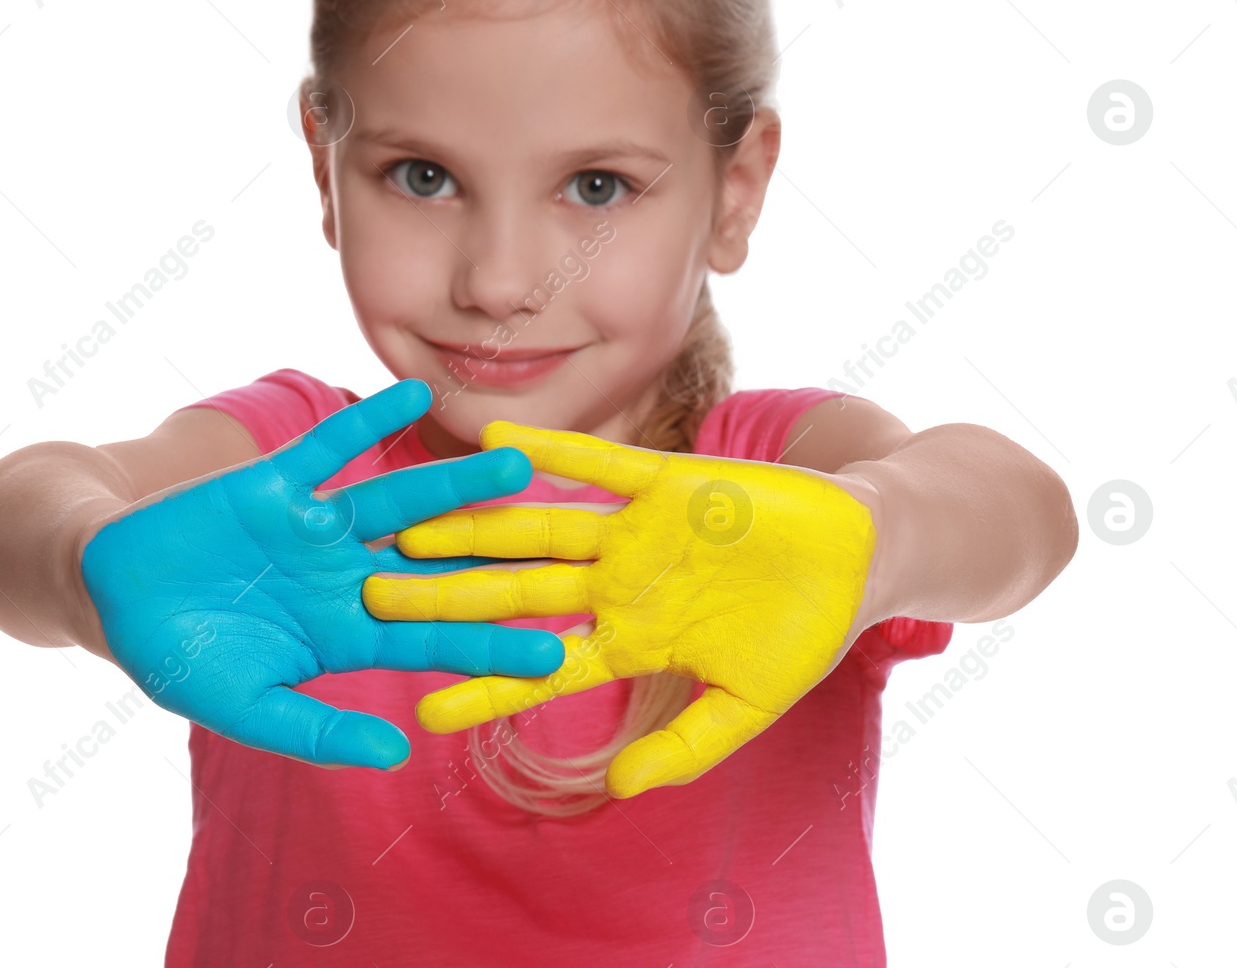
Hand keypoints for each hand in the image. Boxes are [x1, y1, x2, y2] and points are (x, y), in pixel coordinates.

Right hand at [78, 380, 565, 770]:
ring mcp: (317, 526)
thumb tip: (396, 751)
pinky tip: (414, 393)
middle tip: (569, 547)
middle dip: (498, 559)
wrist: (108, 592)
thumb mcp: (244, 706)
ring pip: (400, 500)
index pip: (432, 638)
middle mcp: (346, 576)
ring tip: (517, 460)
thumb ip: (315, 728)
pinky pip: (330, 445)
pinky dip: (366, 419)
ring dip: (456, 481)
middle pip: (436, 564)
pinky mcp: (278, 483)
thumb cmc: (176, 658)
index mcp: (346, 633)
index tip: (559, 654)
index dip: (491, 646)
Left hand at [363, 421, 878, 796]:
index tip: (424, 706)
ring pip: (538, 530)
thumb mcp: (749, 706)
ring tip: (408, 527)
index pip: (546, 668)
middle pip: (518, 594)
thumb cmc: (807, 633)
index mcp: (632, 638)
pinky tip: (490, 444)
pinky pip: (597, 466)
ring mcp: (635, 530)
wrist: (862, 557)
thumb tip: (619, 793)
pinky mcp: (666, 481)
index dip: (487, 685)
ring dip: (476, 529)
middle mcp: (618, 583)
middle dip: (449, 600)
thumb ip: (687, 745)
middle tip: (374, 601)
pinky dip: (548, 455)